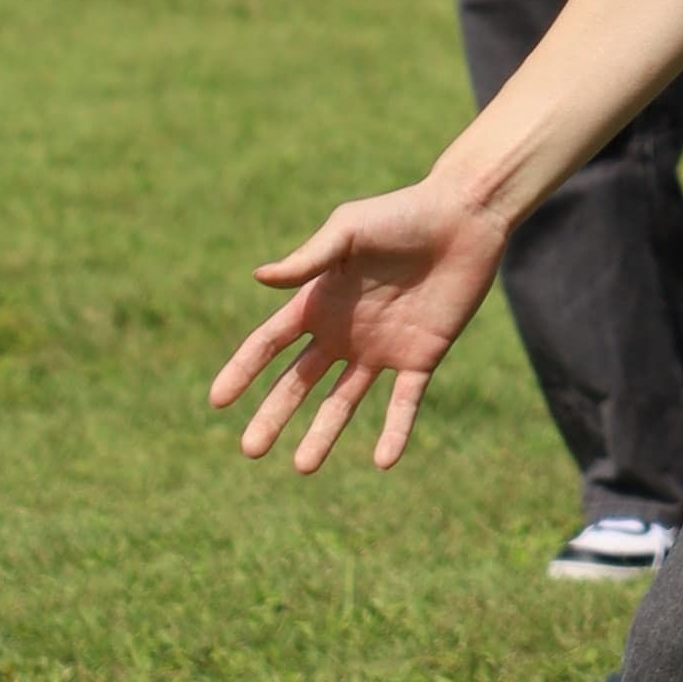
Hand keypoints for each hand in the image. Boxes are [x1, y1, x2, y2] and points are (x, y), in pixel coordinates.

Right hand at [209, 183, 507, 473]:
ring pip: (344, 402)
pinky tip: (383, 461)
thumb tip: (257, 277)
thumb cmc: (402, 214)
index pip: (270, 343)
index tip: (217, 401)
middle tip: (250, 450)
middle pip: (299, 382)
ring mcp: (382, 348)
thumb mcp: (349, 230)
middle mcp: (345, 332)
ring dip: (323, 434)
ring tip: (302, 467)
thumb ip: (309, 259)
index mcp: (320, 301)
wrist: (465, 217)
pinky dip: (394, 432)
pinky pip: (405, 403)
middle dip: (274, 415)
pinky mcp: (421, 357)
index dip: (243, 370)